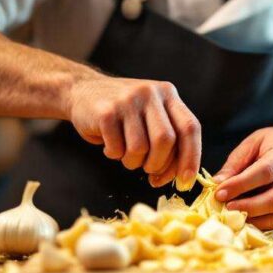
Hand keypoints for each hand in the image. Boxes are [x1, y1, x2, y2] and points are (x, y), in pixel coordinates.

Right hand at [68, 73, 200, 187]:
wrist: (81, 91)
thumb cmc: (123, 114)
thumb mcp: (151, 117)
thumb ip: (169, 141)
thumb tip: (180, 178)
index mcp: (168, 94)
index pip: (190, 127)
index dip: (191, 157)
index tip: (186, 181)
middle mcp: (150, 93)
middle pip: (166, 140)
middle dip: (158, 164)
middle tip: (147, 168)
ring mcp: (127, 100)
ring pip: (140, 148)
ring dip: (133, 162)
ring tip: (125, 153)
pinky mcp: (105, 112)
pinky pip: (117, 149)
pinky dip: (113, 155)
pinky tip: (109, 144)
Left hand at [212, 123, 272, 229]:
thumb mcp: (253, 143)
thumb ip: (235, 163)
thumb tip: (216, 184)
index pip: (264, 172)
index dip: (240, 185)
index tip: (219, 193)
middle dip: (246, 206)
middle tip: (224, 208)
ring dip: (251, 218)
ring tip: (232, 214)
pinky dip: (259, 224)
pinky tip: (244, 218)